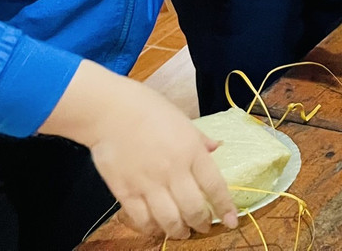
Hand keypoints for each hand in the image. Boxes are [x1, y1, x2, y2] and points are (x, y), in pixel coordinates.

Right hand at [48, 64, 237, 238]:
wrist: (110, 111)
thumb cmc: (149, 109)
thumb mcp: (183, 120)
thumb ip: (199, 139)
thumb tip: (216, 148)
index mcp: (192, 151)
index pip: (214, 186)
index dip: (224, 207)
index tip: (231, 222)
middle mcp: (173, 171)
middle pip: (193, 208)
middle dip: (201, 223)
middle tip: (203, 228)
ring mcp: (149, 184)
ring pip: (169, 220)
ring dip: (179, 231)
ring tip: (182, 233)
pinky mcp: (125, 191)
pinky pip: (142, 219)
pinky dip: (151, 229)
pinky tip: (156, 228)